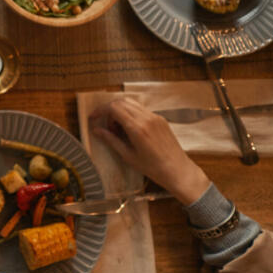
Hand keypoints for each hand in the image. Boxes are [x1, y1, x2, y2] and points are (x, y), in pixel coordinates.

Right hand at [89, 98, 210, 204]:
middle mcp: (146, 118)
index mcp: (137, 128)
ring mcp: (155, 117)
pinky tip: (130, 128)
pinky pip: (141, 109)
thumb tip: (96, 131)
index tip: (93, 118)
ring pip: (131, 103)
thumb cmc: (153, 168)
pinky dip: (130, 113)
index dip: (100, 110)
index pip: (113, 108)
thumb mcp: (128, 156)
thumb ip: (111, 140)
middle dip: (109, 110)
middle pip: (121, 102)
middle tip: (106, 125)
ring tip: (117, 128)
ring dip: (119, 110)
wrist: (178, 171)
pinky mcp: (160, 119)